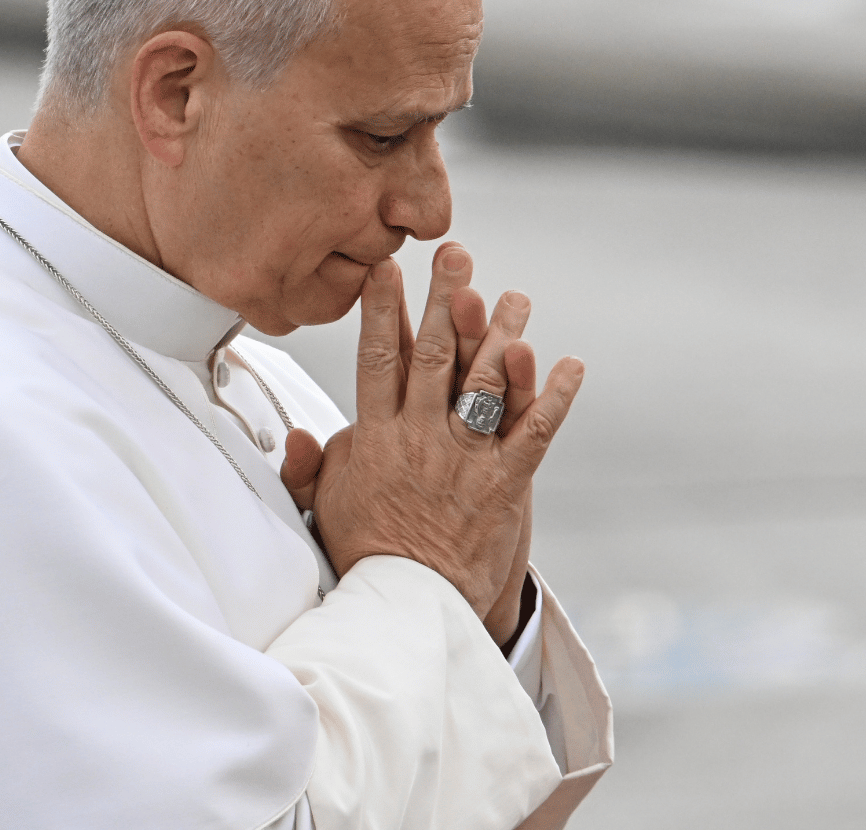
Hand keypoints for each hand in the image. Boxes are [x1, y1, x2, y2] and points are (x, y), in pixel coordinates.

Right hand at [280, 244, 580, 626]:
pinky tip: (572, 365)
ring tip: (516, 296)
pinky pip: (534, 434)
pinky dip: (554, 398)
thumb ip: (311, 466)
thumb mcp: (327, 506)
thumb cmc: (368, 554)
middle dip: (445, 301)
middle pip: (433, 356)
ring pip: (485, 384)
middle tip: (455, 254)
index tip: (389, 268)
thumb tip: (293, 436)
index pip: (377, 360)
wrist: (409, 610)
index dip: (384, 311)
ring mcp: (463, 460)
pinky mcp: (503, 486)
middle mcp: (420, 439)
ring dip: (503, 335)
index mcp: (376, 438)